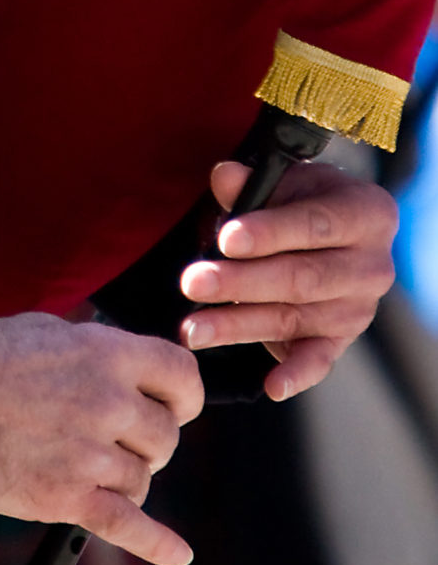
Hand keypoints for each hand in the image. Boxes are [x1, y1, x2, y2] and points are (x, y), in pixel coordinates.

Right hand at [0, 298, 200, 564]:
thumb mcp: (48, 330)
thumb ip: (96, 351)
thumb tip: (127, 367)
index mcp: (104, 354)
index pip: (181, 376)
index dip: (182, 396)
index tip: (172, 407)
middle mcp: (106, 401)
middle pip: (165, 437)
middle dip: (145, 442)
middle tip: (109, 439)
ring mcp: (87, 452)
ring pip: (142, 480)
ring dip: (122, 478)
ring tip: (82, 465)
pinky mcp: (64, 495)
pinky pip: (127, 526)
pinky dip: (157, 544)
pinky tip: (178, 553)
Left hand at [178, 157, 397, 398]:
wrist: (331, 229)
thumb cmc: (302, 198)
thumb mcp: (286, 179)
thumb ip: (254, 181)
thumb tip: (224, 178)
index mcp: (367, 214)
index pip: (314, 224)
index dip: (268, 232)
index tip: (225, 239)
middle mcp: (373, 266)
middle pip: (301, 278)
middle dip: (241, 282)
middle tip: (192, 283)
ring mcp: (359, 308)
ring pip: (293, 317)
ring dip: (239, 324)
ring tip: (192, 328)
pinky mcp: (341, 340)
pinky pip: (318, 359)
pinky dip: (296, 374)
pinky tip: (272, 386)